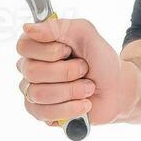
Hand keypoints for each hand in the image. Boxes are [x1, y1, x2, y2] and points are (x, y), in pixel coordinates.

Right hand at [15, 17, 140, 127]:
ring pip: (38, 94)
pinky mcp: (40, 113)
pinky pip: (44, 113)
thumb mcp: (86, 34)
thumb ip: (58, 26)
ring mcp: (33, 92)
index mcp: (38, 46)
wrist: (117, 89)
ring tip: (88, 88)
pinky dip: (70, 108)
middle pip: (32, 71)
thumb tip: (28, 28)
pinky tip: (84, 104)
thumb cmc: (101, 61)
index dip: (48, 50)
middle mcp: (30, 68)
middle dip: (67, 71)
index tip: (68, 51)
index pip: (23, 46)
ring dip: (72, 90)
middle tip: (84, 69)